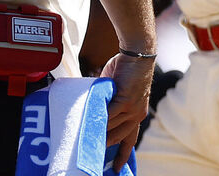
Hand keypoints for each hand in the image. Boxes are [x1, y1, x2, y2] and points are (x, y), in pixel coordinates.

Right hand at [100, 51, 154, 171]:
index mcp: (136, 114)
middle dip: (105, 149)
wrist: (137, 54)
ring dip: (97, 134)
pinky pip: (109, 116)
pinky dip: (98, 121)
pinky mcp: (125, 101)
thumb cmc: (126, 69)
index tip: (116, 169)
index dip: (122, 155)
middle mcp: (136, 115)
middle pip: (119, 139)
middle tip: (91, 156)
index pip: (129, 140)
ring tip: (82, 141)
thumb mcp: (117, 91)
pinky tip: (88, 125)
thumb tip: (91, 111)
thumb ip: (107, 103)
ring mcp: (132, 109)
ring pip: (111, 128)